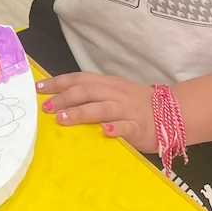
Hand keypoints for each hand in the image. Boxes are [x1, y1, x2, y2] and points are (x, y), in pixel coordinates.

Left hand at [36, 72, 157, 152]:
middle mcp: (115, 94)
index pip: (79, 79)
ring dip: (81, 112)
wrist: (173, 112)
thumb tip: (60, 100)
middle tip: (46, 108)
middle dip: (64, 98)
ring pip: (102, 108)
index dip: (58, 82)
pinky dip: (116, 128)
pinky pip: (127, 126)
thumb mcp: (114, 93)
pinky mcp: (139, 127)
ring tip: (63, 118)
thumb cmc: (136, 104)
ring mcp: (127, 110)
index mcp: (107, 83)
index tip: (38, 89)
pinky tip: (105, 131)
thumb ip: (92, 95)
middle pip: (87, 91)